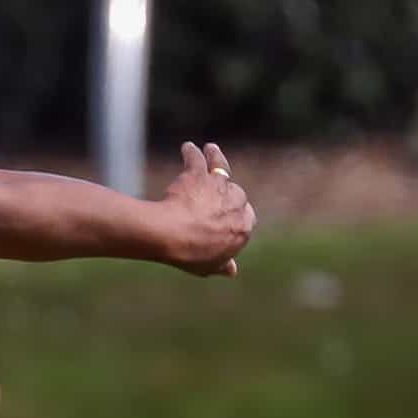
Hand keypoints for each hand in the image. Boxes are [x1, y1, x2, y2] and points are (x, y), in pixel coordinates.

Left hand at [159, 142, 255, 277]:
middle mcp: (236, 203)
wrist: (171, 235)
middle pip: (236, 193)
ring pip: (220, 168)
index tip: (227, 217)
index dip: (236, 217)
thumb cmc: (189, 254)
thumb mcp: (208, 265)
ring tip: (210, 149)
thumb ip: (222, 264)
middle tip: (215, 190)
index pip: (246, 219)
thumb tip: (232, 270)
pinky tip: (188, 147)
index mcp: (243, 228)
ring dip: (215, 157)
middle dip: (226, 192)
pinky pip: (199, 160)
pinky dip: (193, 152)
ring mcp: (219, 187)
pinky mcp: (200, 175)